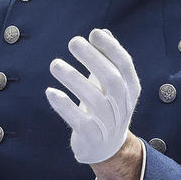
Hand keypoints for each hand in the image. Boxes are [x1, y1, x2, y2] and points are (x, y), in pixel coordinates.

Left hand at [45, 29, 140, 163]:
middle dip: (93, 59)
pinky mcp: (91, 136)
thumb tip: (102, 32)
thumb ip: (108, 60)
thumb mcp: (111, 85)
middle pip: (111, 79)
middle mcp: (122, 105)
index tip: (93, 33)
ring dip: (73, 79)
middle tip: (73, 42)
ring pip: (92, 99)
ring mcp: (107, 122)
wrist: (106, 148)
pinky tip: (50, 92)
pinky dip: (64, 105)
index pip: (125, 65)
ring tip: (55, 64)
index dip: (111, 48)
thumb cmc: (106, 107)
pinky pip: (77, 120)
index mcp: (130, 89)